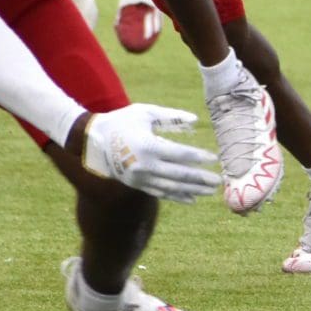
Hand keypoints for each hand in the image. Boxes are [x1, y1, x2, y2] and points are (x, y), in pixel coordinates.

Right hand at [74, 104, 219, 202]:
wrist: (92, 139)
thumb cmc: (122, 121)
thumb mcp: (146, 112)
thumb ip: (171, 117)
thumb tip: (196, 120)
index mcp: (148, 146)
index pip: (180, 155)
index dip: (199, 158)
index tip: (214, 159)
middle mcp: (145, 165)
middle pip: (179, 175)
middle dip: (201, 179)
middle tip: (219, 181)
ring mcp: (139, 177)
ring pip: (171, 187)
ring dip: (192, 190)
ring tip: (210, 191)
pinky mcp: (136, 184)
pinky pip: (160, 193)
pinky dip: (176, 196)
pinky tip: (192, 198)